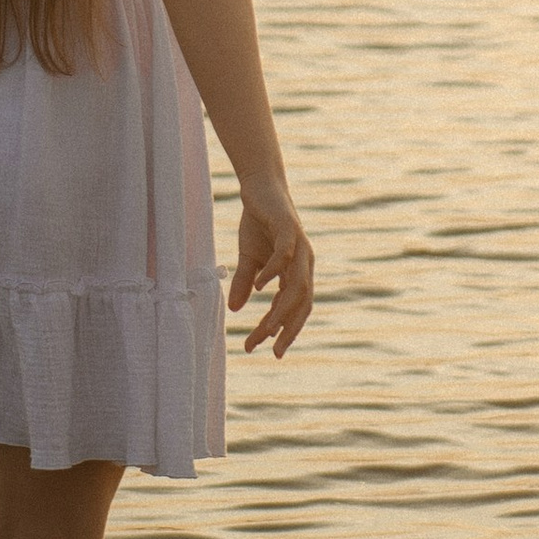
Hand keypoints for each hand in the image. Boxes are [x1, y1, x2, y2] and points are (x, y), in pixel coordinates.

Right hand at [229, 186, 313, 357]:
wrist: (261, 187)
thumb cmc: (259, 223)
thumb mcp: (248, 258)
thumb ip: (244, 283)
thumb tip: (233, 310)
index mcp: (298, 272)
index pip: (296, 308)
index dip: (285, 330)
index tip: (268, 351)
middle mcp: (305, 263)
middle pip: (301, 303)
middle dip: (287, 328)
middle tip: (271, 349)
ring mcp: (300, 246)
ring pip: (298, 285)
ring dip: (283, 309)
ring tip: (267, 328)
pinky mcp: (289, 228)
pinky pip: (285, 255)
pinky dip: (274, 272)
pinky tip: (260, 286)